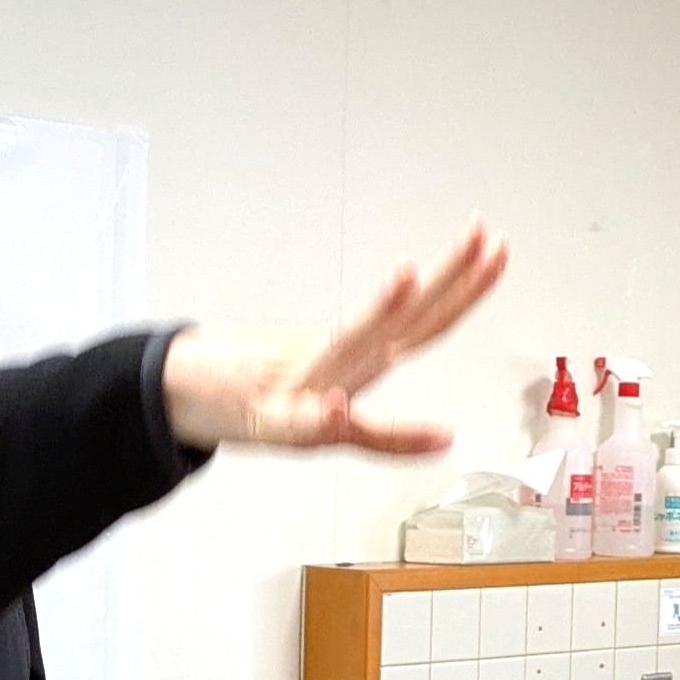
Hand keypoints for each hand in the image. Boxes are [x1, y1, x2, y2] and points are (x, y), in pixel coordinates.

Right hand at [158, 222, 507, 455]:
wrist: (184, 393)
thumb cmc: (259, 400)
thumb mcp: (328, 425)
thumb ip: (385, 437)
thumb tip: (444, 441)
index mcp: (355, 357)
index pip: (422, 320)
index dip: (462, 288)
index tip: (495, 247)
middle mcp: (337, 362)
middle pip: (401, 321)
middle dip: (443, 281)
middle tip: (479, 238)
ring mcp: (304, 384)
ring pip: (346, 345)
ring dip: (376, 314)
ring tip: (405, 279)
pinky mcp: (270, 421)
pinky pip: (299, 425)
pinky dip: (318, 419)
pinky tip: (334, 410)